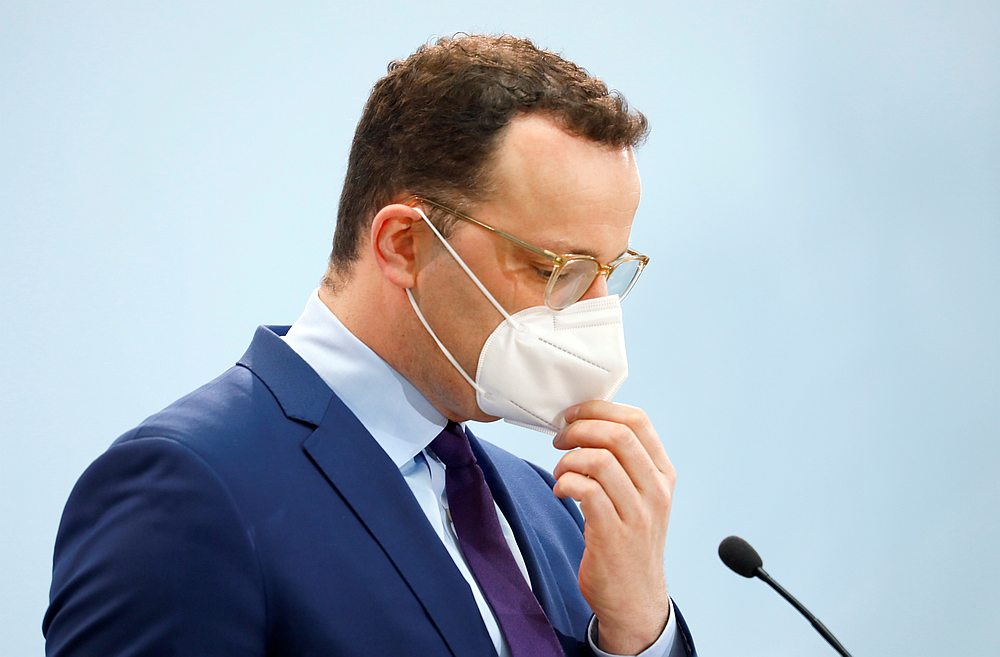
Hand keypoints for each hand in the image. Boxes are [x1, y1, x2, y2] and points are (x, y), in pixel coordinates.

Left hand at [551, 401, 674, 654]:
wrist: (634, 598)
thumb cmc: (629, 541)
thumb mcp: (641, 497)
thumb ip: (625, 462)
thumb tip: (588, 422)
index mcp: (662, 474)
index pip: (638, 421)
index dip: (599, 409)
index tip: (574, 414)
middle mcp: (655, 490)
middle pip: (618, 435)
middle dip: (579, 429)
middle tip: (560, 439)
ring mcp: (637, 513)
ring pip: (599, 460)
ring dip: (568, 459)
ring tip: (561, 472)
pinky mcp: (613, 533)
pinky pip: (585, 489)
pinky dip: (565, 482)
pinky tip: (561, 491)